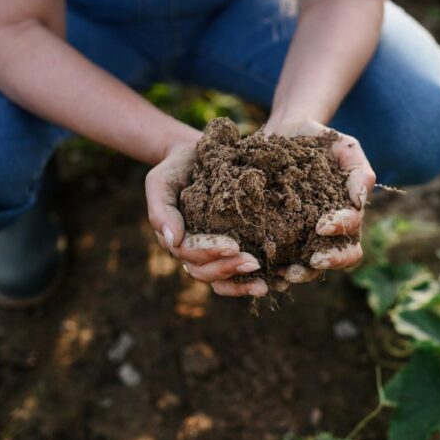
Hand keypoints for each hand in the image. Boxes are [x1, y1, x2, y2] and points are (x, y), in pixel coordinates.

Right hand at [146, 136, 270, 297]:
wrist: (198, 155)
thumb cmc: (177, 168)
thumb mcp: (161, 182)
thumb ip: (161, 210)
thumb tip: (174, 241)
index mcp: (178, 241)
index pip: (191, 256)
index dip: (210, 253)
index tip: (234, 246)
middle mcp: (196, 252)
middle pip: (207, 272)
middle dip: (230, 270)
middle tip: (254, 263)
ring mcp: (215, 253)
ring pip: (224, 280)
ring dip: (243, 284)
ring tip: (266, 285)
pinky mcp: (237, 247)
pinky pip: (243, 272)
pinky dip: (258, 278)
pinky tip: (279, 280)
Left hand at [262, 118, 376, 289]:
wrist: (285, 132)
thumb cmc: (321, 141)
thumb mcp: (345, 148)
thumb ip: (359, 172)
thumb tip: (359, 201)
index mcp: (346, 217)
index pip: (352, 236)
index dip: (341, 234)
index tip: (323, 224)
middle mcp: (325, 234)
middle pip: (336, 259)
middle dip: (327, 262)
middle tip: (312, 260)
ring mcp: (301, 237)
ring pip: (308, 267)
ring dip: (300, 273)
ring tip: (285, 273)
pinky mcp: (276, 236)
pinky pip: (277, 260)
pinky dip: (272, 270)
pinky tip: (263, 270)